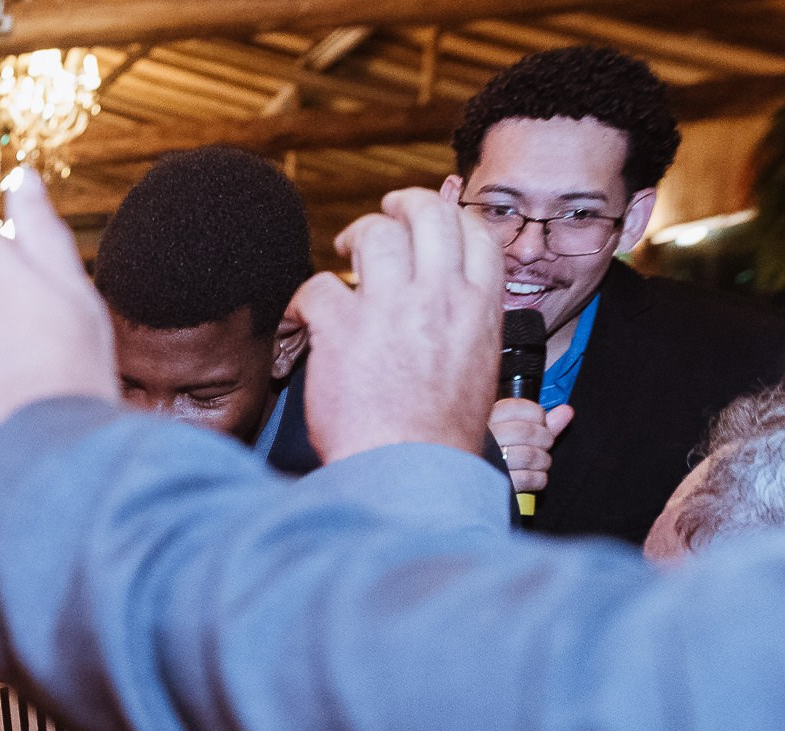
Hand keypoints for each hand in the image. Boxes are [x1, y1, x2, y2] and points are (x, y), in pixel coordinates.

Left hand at [293, 188, 504, 465]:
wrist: (412, 474)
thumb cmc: (439, 439)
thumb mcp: (476, 372)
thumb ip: (464, 329)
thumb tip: (447, 311)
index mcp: (480, 308)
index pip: (476, 233)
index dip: (451, 217)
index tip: (432, 221)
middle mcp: (440, 297)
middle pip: (429, 214)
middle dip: (403, 203)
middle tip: (384, 213)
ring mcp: (391, 309)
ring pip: (375, 234)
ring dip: (357, 236)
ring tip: (345, 252)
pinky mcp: (342, 328)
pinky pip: (319, 286)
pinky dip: (305, 299)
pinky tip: (304, 319)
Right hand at [488, 399, 573, 496]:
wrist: (471, 490)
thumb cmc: (496, 457)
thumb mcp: (515, 434)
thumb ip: (541, 423)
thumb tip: (567, 411)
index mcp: (483, 421)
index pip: (516, 408)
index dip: (537, 415)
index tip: (539, 422)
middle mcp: (481, 440)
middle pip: (526, 432)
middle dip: (544, 440)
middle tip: (542, 445)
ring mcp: (486, 462)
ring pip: (529, 456)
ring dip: (543, 461)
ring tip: (539, 463)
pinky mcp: (493, 484)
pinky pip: (527, 479)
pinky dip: (538, 479)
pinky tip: (533, 478)